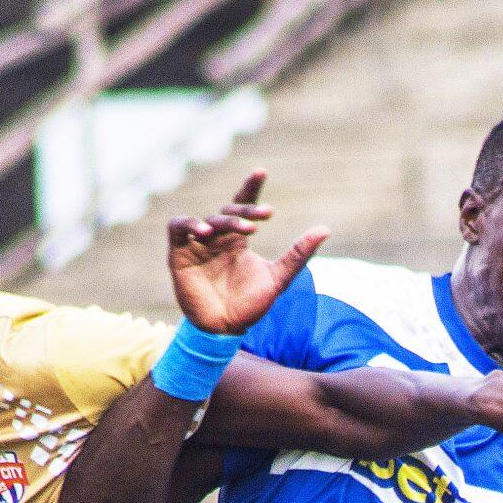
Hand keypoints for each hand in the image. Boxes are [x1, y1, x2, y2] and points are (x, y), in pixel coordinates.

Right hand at [167, 170, 327, 335]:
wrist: (224, 330)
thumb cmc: (250, 305)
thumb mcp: (278, 278)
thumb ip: (298, 255)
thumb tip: (325, 230)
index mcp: (238, 240)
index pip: (243, 205)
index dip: (250, 188)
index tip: (262, 172)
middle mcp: (217, 238)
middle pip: (229, 212)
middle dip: (246, 212)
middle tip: (264, 218)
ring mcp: (197, 244)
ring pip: (209, 218)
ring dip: (227, 221)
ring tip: (246, 231)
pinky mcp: (179, 253)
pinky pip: (178, 227)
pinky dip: (189, 223)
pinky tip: (206, 231)